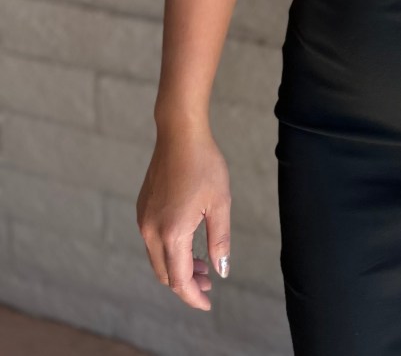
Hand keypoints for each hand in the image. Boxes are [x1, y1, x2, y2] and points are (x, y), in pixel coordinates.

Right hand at [136, 123, 231, 310]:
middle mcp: (151, 230)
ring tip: (202, 265)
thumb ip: (219, 240)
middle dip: (186, 283)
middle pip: (165, 274)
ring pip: (157, 258)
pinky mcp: (142, 209)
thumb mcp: (220, 203)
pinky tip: (188, 242)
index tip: (208, 303)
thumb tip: (221, 271)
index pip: (179, 280)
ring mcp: (143, 219)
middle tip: (210, 282)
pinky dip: (169, 251)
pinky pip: (153, 241)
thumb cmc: (204, 165)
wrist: (179, 134)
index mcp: (171, 233)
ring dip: (178, 266)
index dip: (193, 296)